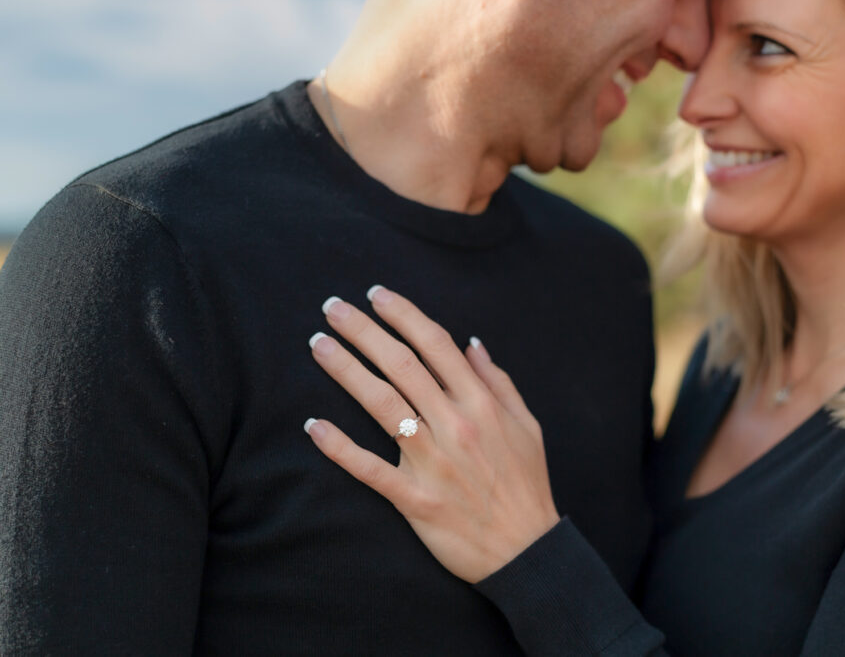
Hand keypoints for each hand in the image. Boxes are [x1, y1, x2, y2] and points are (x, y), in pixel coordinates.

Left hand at [304, 285, 560, 582]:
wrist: (527, 551)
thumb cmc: (528, 486)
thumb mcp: (526, 427)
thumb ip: (499, 382)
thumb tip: (472, 343)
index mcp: (482, 404)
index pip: (436, 345)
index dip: (403, 315)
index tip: (376, 294)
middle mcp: (456, 426)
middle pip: (401, 365)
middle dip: (363, 331)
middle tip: (331, 307)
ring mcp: (434, 463)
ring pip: (381, 405)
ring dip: (345, 371)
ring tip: (318, 346)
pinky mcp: (415, 500)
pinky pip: (370, 469)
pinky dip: (339, 447)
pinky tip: (313, 426)